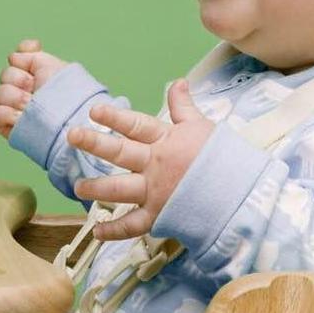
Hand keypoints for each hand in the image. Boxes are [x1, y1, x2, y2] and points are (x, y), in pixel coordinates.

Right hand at [0, 39, 67, 138]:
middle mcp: (24, 90)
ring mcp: (15, 108)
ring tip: (31, 106)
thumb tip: (12, 57)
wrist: (69, 119)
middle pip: (5, 75)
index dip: (21, 58)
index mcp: (35, 75)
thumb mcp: (53, 66)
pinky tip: (21, 117)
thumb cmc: (67, 94)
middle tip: (37, 90)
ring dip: (16, 98)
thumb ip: (31, 54)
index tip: (33, 62)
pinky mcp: (9, 126)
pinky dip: (7, 114)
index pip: (16, 59)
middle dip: (21, 80)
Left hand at [68, 79, 214, 239]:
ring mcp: (156, 192)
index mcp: (166, 140)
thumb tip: (177, 82)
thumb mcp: (202, 127)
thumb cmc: (222, 157)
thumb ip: (183, 107)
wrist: (241, 194)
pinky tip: (97, 231)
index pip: (136, 125)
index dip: (114, 117)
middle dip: (94, 143)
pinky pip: (133, 225)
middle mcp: (156, 165)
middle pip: (120, 152)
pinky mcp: (160, 216)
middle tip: (72, 135)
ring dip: (96, 187)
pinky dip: (114, 230)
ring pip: (119, 189)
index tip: (93, 111)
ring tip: (78, 186)